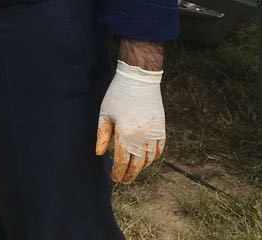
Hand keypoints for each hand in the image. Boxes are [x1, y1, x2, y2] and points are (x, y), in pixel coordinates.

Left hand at [95, 61, 165, 184]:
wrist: (139, 79)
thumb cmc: (118, 95)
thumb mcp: (105, 114)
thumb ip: (102, 135)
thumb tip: (99, 153)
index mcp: (125, 135)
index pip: (122, 162)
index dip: (118, 173)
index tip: (114, 178)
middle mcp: (142, 138)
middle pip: (137, 165)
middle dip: (130, 175)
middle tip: (124, 181)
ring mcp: (154, 135)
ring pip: (149, 160)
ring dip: (141, 168)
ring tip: (133, 171)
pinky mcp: (161, 129)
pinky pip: (160, 150)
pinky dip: (154, 158)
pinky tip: (147, 159)